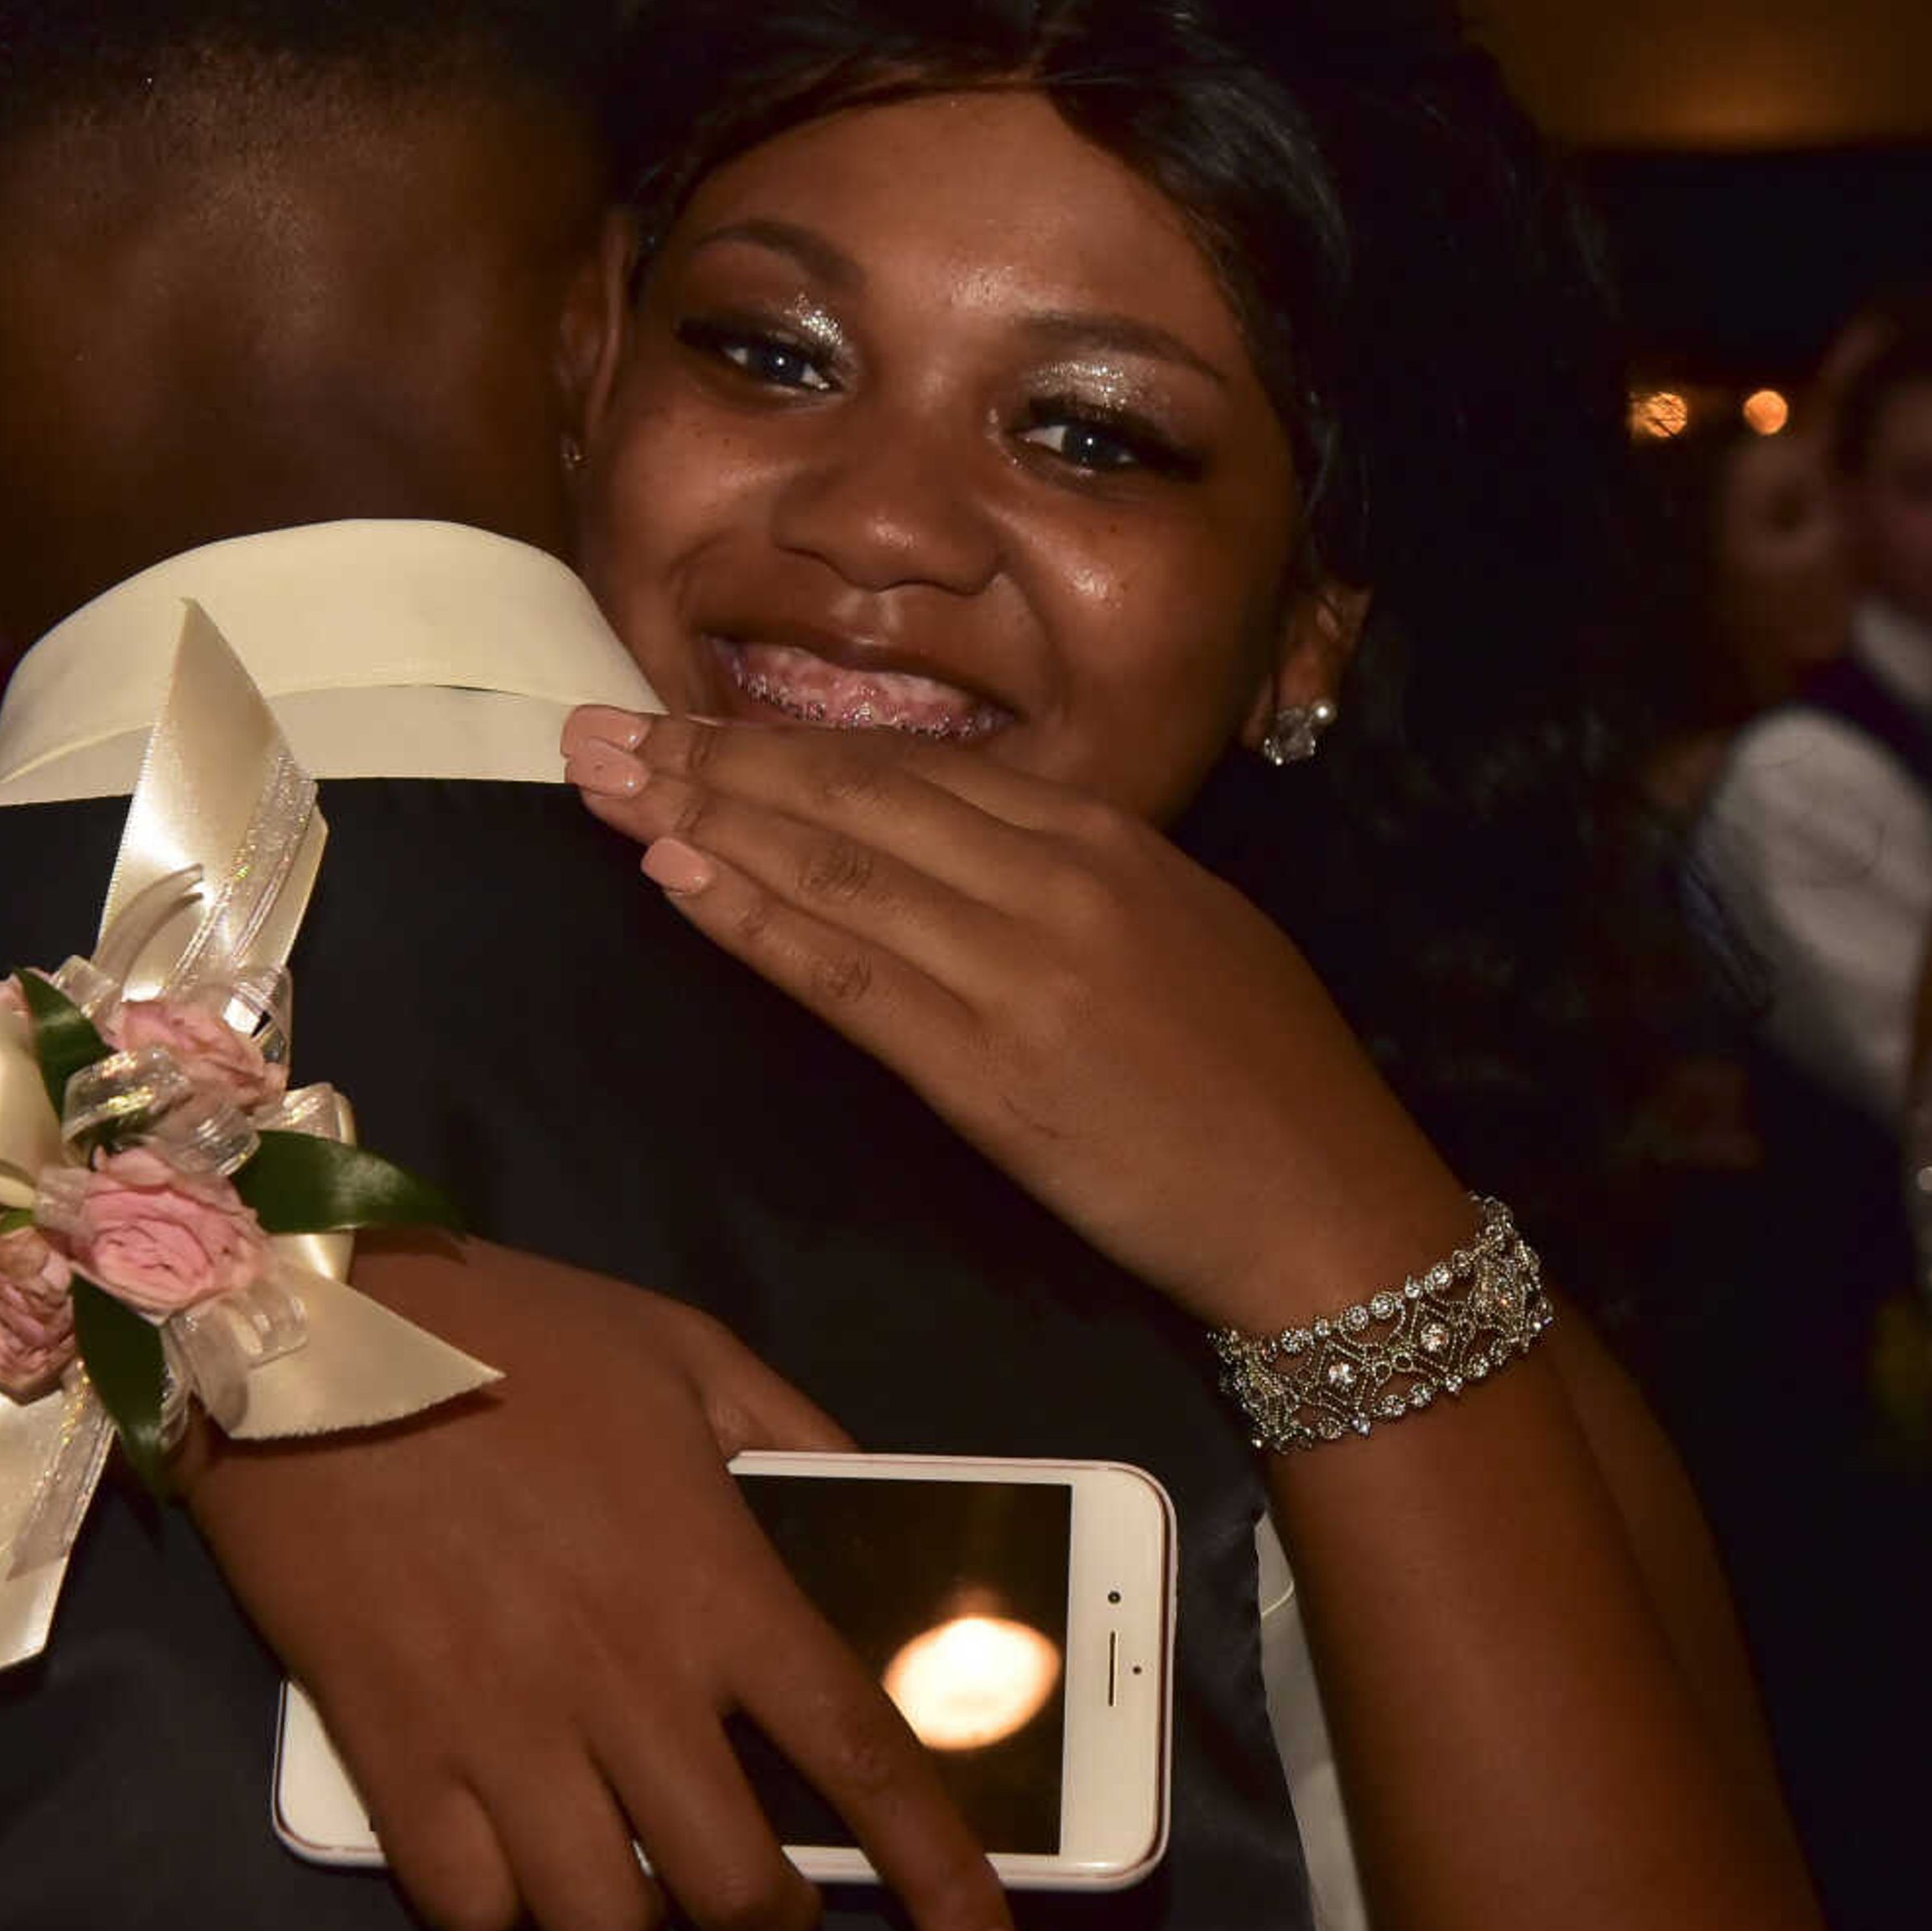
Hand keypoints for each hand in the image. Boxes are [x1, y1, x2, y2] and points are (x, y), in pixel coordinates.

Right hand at [186, 1229, 1030, 1930]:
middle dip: (766, 1921)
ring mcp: (501, 1722)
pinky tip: (492, 1838)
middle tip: (741, 1878)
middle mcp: (625, 1675)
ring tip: (603, 1846)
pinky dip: (489, 1898)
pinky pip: (464, 1905)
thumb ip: (797, 1437)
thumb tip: (880, 1518)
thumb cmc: (506, 1330)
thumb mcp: (681, 1351)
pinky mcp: (387, 1745)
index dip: (948, 1885)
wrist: (305, 1327)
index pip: (865, 1758)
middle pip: (740, 1891)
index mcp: (714, 1578)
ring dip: (621, 1909)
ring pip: (603, 1924)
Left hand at [561, 706, 1466, 1331]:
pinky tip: (677, 876)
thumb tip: (952, 837)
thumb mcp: (1182, 928)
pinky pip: (845, 977)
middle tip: (598, 732)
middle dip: (713, 757)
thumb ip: (1068, 873)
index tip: (688, 721)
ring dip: (703, 816)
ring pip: (832, 867)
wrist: (1333, 1209)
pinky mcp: (988, 1070)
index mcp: (1102, 837)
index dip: (785, 743)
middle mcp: (1052, 880)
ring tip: (606, 783)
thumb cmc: (1264, 1083)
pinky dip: (752, 918)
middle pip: (851, 796)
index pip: (911, 768)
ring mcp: (1017, 969)